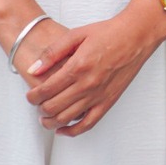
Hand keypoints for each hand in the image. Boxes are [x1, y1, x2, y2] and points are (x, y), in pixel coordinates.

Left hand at [23, 0, 165, 135]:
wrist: (136, 36)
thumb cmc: (109, 33)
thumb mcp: (76, 34)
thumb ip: (52, 52)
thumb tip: (34, 69)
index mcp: (77, 67)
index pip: (46, 90)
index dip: (33, 96)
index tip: (30, 96)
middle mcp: (87, 84)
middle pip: (53, 107)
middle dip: (39, 109)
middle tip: (36, 104)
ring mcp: (98, 96)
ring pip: (67, 119)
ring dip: (51, 122)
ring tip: (45, 118)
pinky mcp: (108, 102)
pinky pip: (88, 124)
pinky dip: (73, 131)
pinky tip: (63, 129)